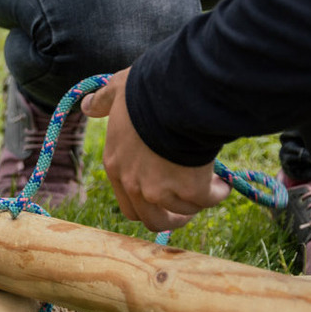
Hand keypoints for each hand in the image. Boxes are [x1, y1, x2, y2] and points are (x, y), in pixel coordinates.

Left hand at [81, 70, 229, 230]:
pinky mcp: (190, 191)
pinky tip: (223, 181)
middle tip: (186, 202)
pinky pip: (208, 199)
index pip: (127, 205)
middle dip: (172, 215)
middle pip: (154, 220)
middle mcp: (134, 185)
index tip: (162, 190)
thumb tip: (87, 106)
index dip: (147, 201)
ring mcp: (161, 191)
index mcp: (115, 166)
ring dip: (195, 201)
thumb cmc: (144, 92)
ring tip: (209, 183)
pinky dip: (217, 192)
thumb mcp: (117, 91)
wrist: (174, 99)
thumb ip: (103, 102)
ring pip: (183, 212)